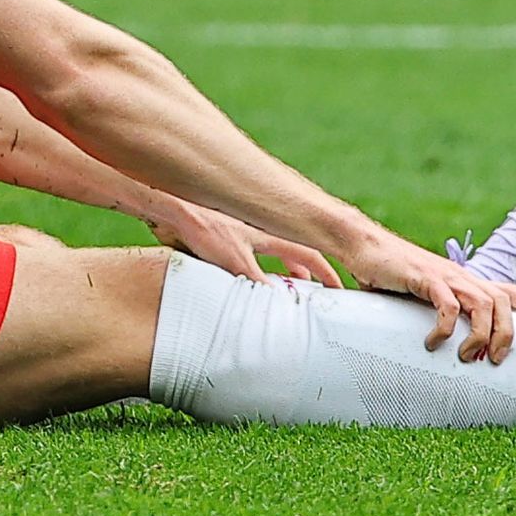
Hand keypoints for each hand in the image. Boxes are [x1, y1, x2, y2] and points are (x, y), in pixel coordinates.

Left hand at [148, 199, 341, 284]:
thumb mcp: (236, 262)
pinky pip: (255, 261)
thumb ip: (258, 283)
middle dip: (309, 274)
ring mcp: (247, 236)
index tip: (338, 288)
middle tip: (317, 293)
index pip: (309, 253)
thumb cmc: (206, 230)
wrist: (176, 213)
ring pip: (276, 258)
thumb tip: (281, 302)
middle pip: (296, 254)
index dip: (325, 271)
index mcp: (271, 235)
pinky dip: (261, 275)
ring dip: (285, 274)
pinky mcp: (230, 241)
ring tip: (289, 294)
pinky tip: (253, 287)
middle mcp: (263, 233)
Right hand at [347, 226, 515, 362]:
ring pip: (484, 303)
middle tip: (495, 361)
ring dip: (481, 335)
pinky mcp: (424, 278)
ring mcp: (445, 276)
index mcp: (467, 282)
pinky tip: (433, 343)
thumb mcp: (426, 299)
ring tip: (468, 357)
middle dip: (509, 334)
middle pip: (504, 301)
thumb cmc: (396, 277)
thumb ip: (442, 316)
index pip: (512, 294)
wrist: (366, 246)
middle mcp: (463, 277)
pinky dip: (445, 328)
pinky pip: (447, 304)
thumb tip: (451, 353)